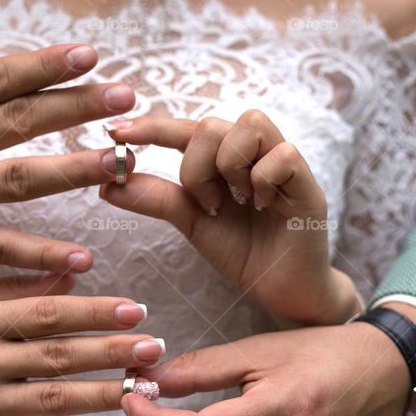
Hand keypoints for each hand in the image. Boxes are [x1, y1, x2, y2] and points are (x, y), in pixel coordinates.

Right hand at [0, 273, 163, 415]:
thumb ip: (16, 287)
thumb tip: (72, 274)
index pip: (44, 313)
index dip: (92, 312)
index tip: (136, 308)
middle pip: (54, 356)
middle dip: (109, 352)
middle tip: (155, 347)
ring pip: (47, 401)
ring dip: (99, 398)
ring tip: (143, 391)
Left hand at [103, 113, 357, 324]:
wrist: (280, 291)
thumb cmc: (241, 251)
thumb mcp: (191, 223)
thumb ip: (155, 199)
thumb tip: (106, 184)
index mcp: (220, 158)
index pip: (183, 130)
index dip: (150, 128)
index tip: (114, 135)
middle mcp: (251, 151)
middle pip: (211, 124)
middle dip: (197, 168)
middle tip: (209, 204)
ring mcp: (281, 161)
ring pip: (249, 124)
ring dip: (232, 167)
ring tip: (239, 201)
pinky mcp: (309, 180)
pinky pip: (283, 154)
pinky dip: (264, 180)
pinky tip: (264, 206)